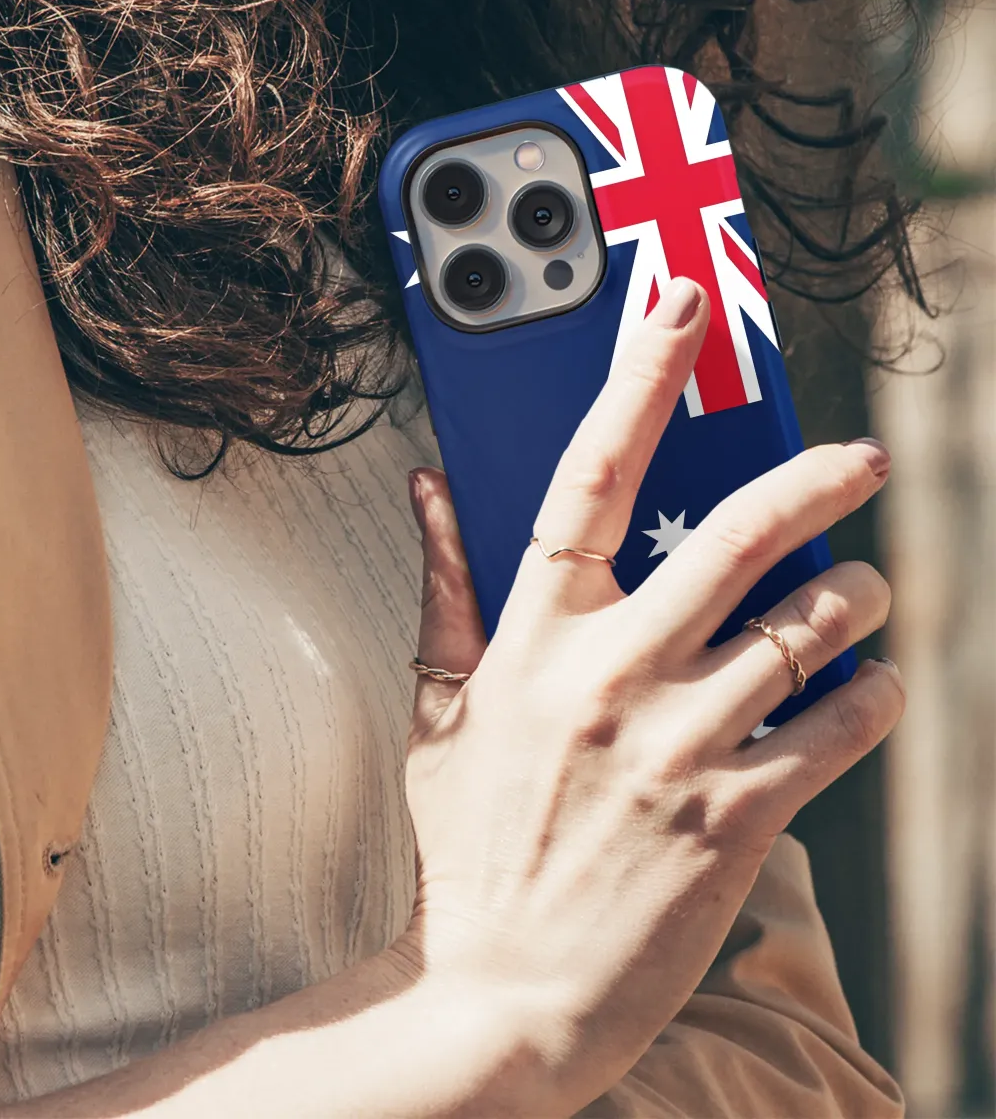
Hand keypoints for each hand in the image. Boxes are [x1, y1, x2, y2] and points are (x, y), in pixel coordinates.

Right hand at [400, 277, 902, 1112]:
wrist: (502, 991)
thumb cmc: (470, 845)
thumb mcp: (439, 711)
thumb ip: (442, 590)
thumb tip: (427, 488)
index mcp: (532, 640)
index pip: (585, 479)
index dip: (634, 381)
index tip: (677, 309)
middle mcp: (609, 676)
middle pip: (736, 536)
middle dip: (816, 479)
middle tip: (858, 459)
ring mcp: (677, 745)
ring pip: (809, 629)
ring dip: (859, 601)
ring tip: (865, 600)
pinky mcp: (736, 817)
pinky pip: (838, 726)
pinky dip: (872, 695)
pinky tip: (866, 689)